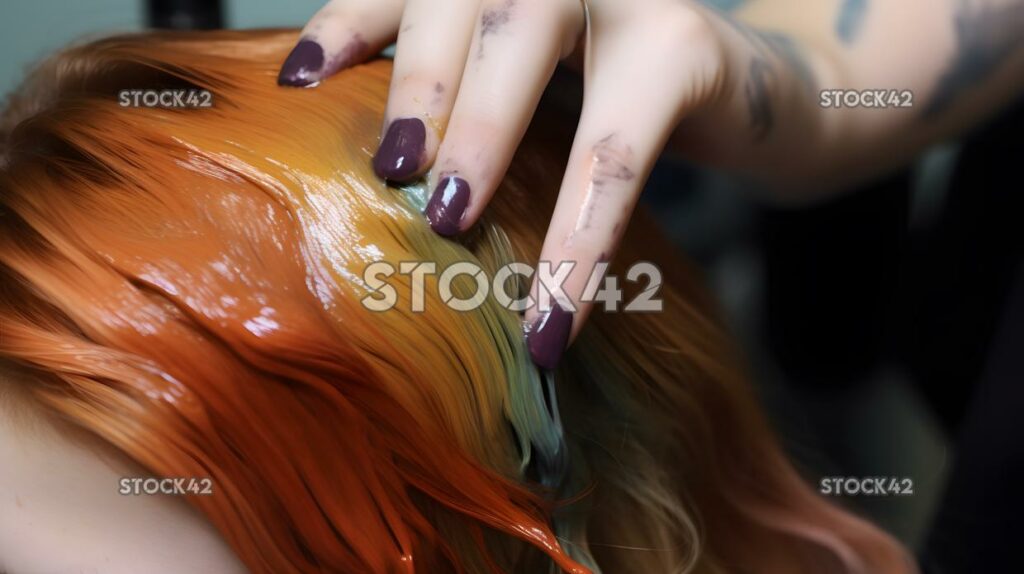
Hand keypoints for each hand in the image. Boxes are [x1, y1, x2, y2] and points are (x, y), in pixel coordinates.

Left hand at [280, 0, 731, 368]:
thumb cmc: (617, 98)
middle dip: (420, 81)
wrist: (749, 95)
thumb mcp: (536, 87)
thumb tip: (384, 180)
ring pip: (529, 39)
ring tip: (450, 217)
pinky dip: (581, 233)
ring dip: (480, 128)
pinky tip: (555, 311)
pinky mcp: (684, 49)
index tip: (301, 84)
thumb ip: (472, 96)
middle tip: (390, 170)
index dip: (353, 24)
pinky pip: (618, 147)